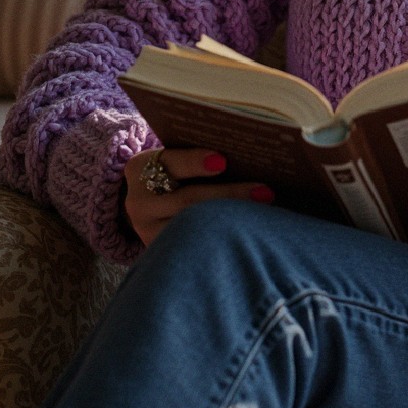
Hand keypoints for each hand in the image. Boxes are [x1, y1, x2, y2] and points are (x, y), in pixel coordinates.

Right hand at [122, 149, 273, 247]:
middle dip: (230, 195)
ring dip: (234, 221)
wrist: (153, 210)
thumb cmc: (178, 176)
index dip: (195, 162)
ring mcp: (149, 233)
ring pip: (194, 229)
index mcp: (140, 168)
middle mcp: (139, 204)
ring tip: (267, 215)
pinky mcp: (165, 256)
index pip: (170, 162)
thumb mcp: (177, 161)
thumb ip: (200, 156)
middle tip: (266, 191)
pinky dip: (227, 242)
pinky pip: (199, 251)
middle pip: (188, 200)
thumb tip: (249, 151)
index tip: (222, 161)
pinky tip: (253, 237)